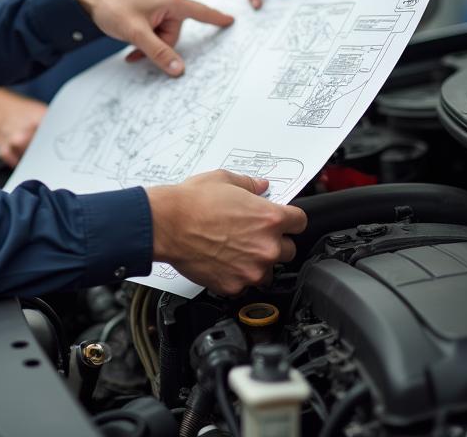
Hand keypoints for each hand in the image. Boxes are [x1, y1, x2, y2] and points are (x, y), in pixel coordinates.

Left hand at [73, 0, 231, 77]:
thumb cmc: (112, 5)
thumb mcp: (136, 33)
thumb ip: (158, 52)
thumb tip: (179, 69)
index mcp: (172, 2)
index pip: (201, 12)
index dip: (217, 19)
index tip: (232, 21)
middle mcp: (166, 3)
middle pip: (175, 35)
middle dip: (159, 47)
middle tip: (138, 50)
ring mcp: (155, 7)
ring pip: (161, 36)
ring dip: (148, 46)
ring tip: (130, 49)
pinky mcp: (144, 12)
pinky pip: (151, 33)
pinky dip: (143, 42)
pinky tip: (129, 49)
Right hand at [146, 170, 306, 294]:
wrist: (166, 223)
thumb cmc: (192, 201)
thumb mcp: (224, 180)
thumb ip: (249, 185)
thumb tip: (261, 187)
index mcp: (270, 218)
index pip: (300, 222)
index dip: (290, 219)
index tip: (282, 221)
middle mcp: (267, 246)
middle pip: (289, 249)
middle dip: (274, 242)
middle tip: (252, 234)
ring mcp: (251, 269)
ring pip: (268, 271)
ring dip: (257, 262)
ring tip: (235, 250)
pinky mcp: (234, 285)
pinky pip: (244, 283)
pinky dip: (236, 275)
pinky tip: (221, 260)